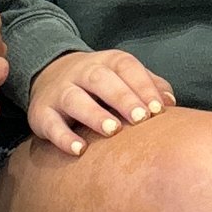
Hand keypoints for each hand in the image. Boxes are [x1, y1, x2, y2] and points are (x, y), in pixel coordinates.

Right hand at [28, 45, 175, 154]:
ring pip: (74, 98)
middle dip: (121, 98)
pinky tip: (79, 150)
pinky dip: (63, 137)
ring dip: (93, 114)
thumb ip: (149, 85)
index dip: (142, 86)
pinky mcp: (41, 113)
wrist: (48, 75)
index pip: (125, 67)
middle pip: (100, 80)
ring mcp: (59, 92)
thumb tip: (170, 102)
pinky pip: (50, 124)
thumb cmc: (100, 84)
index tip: (157, 109)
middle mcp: (81, 72)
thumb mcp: (124, 77)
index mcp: (106, 62)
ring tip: (111, 131)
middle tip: (140, 118)